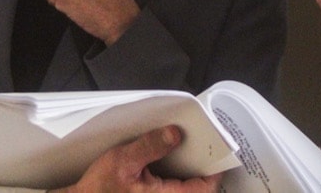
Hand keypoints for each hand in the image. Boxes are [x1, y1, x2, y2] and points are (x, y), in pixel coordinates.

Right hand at [54, 126, 222, 192]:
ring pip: (187, 191)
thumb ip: (150, 146)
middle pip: (198, 190)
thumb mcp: (124, 160)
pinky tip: (173, 162)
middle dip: (204, 169)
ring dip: (192, 175)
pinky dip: (180, 178)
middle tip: (206, 147)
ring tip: (191, 151)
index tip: (219, 150)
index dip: (215, 170)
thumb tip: (176, 134)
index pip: (204, 188)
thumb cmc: (100, 188)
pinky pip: (175, 190)